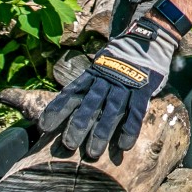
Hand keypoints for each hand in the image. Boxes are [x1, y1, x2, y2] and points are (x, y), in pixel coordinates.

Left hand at [39, 14, 181, 159]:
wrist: (148, 39)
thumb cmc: (119, 59)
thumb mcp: (99, 65)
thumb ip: (87, 83)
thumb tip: (65, 102)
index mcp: (93, 74)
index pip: (71, 92)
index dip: (57, 109)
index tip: (43, 127)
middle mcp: (107, 79)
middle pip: (90, 104)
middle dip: (78, 124)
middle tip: (68, 145)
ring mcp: (126, 84)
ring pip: (111, 110)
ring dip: (101, 132)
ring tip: (93, 152)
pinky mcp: (143, 89)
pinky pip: (136, 111)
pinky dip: (130, 128)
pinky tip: (124, 145)